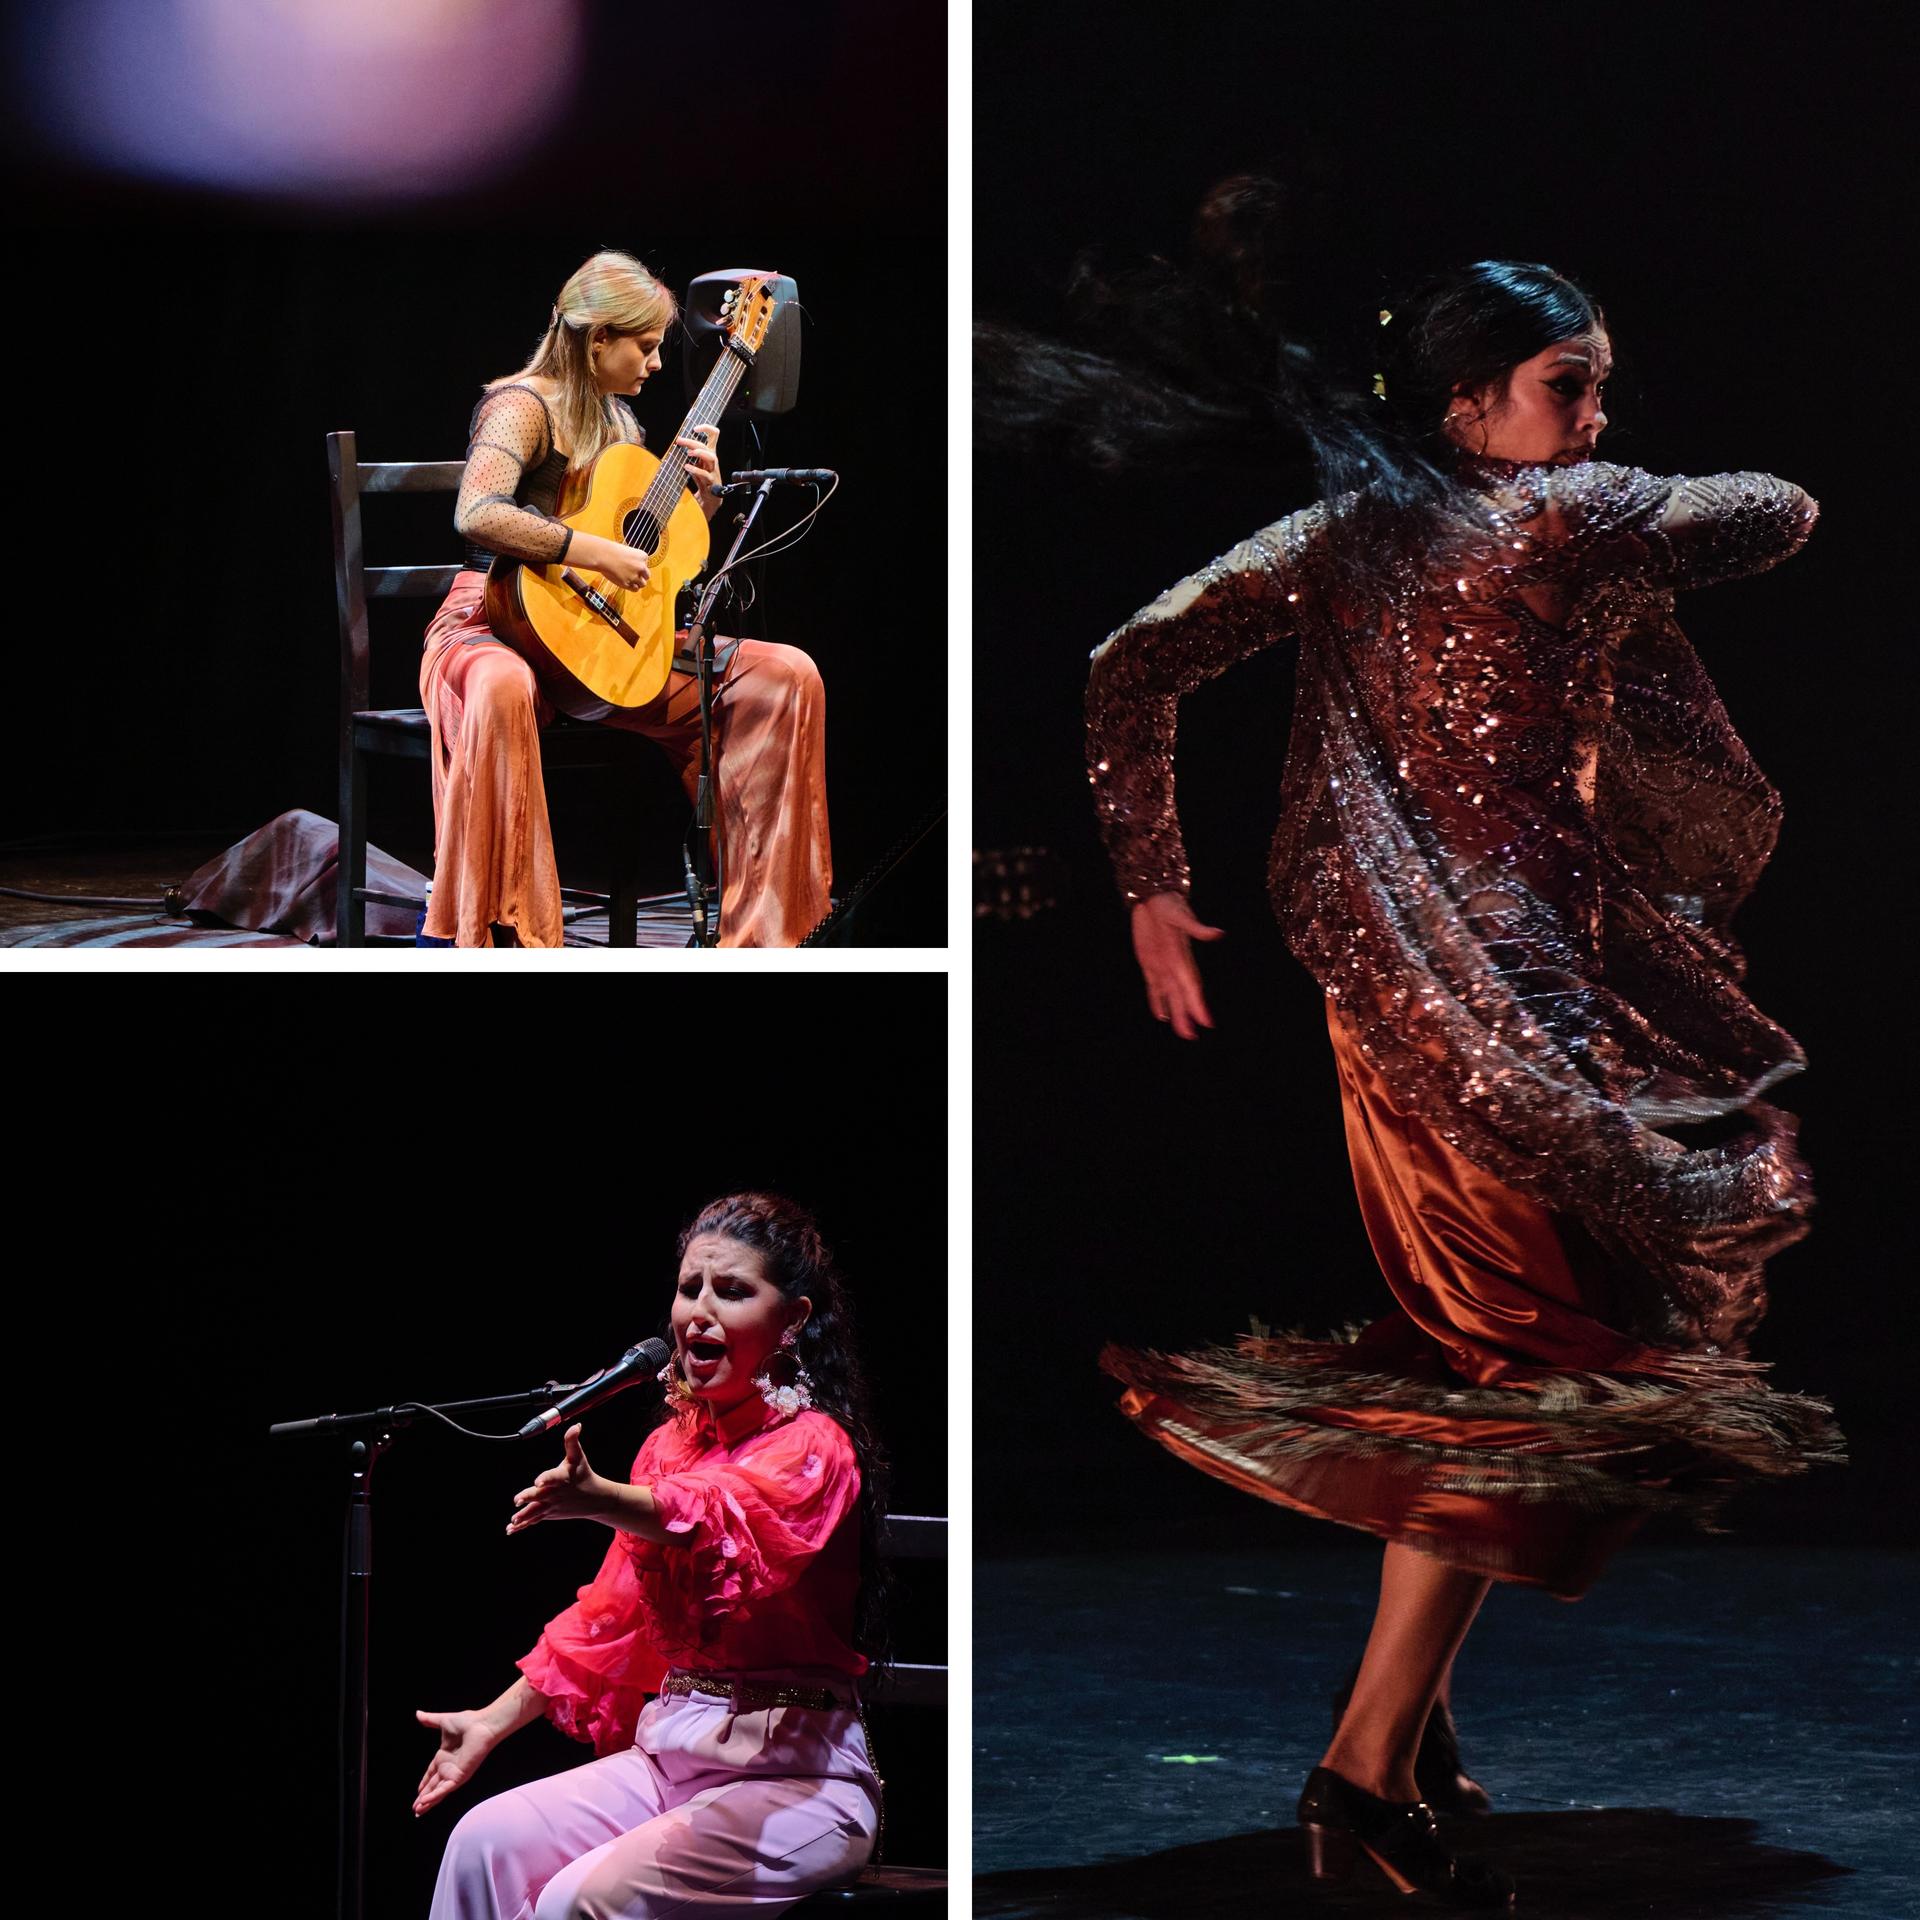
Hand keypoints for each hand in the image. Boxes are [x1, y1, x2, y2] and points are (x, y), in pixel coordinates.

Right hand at [412, 1707, 496, 1816]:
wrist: (482, 1724)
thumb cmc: (467, 1722)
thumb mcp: (443, 1721)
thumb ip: (430, 1720)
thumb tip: (418, 1714)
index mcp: (444, 1756)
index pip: (431, 1773)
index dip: (424, 1783)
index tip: (417, 1792)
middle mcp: (448, 1767)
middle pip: (433, 1786)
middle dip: (423, 1798)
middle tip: (415, 1809)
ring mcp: (454, 1773)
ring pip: (438, 1791)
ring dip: (427, 1802)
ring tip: (417, 1811)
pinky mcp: (459, 1776)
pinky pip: (445, 1789)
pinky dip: (435, 1796)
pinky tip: (425, 1802)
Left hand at [506, 1423, 616, 1533]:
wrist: (596, 1499)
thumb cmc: (584, 1474)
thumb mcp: (579, 1457)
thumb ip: (572, 1441)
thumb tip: (576, 1425)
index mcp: (562, 1478)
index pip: (553, 1477)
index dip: (546, 1478)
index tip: (538, 1481)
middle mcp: (556, 1493)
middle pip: (540, 1496)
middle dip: (528, 1498)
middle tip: (517, 1500)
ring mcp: (552, 1506)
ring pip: (536, 1512)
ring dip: (524, 1516)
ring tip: (513, 1520)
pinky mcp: (549, 1514)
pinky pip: (534, 1520)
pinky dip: (523, 1525)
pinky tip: (510, 1529)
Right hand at [585, 534, 649, 591]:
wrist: (602, 555)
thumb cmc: (612, 552)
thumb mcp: (628, 552)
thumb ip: (635, 561)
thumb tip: (639, 572)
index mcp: (643, 556)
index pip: (646, 564)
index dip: (638, 565)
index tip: (630, 564)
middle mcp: (641, 567)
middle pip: (647, 576)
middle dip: (640, 576)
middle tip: (631, 573)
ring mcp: (635, 576)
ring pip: (643, 584)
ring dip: (637, 582)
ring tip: (628, 578)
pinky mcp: (627, 584)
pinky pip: (635, 589)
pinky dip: (632, 587)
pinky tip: (626, 582)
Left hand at [675, 422, 723, 513]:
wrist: (710, 497)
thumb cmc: (703, 479)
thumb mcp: (697, 463)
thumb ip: (691, 453)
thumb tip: (679, 441)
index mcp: (710, 453)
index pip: (714, 435)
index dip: (706, 428)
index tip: (694, 428)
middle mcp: (713, 460)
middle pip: (706, 446)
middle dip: (692, 442)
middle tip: (679, 440)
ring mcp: (713, 470)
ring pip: (711, 457)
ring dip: (700, 453)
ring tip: (689, 453)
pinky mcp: (711, 481)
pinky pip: (705, 474)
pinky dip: (695, 469)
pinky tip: (686, 467)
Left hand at [1130, 892, 1223, 1038]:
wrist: (1151, 896)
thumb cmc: (1168, 903)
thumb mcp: (1181, 914)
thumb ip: (1197, 927)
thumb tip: (1218, 933)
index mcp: (1183, 957)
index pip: (1192, 985)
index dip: (1198, 1004)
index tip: (1207, 1021)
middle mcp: (1175, 965)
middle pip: (1182, 996)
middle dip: (1187, 1016)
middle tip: (1191, 1037)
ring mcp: (1162, 966)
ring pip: (1170, 995)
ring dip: (1175, 1013)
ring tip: (1183, 1033)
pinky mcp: (1149, 963)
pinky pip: (1154, 987)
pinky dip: (1157, 1001)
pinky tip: (1161, 1016)